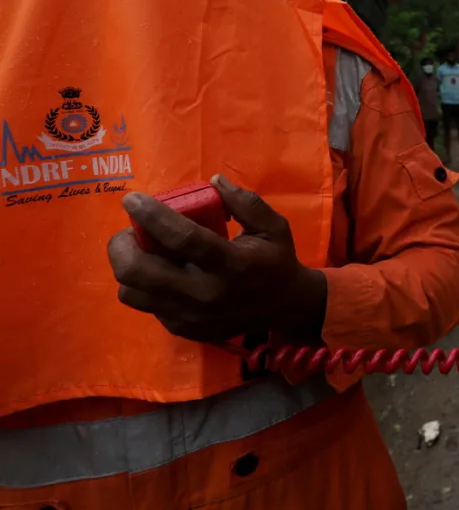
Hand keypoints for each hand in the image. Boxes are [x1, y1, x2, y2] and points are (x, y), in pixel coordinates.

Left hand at [107, 175, 326, 343]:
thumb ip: (244, 202)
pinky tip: (161, 272)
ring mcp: (190, 316)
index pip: (182, 239)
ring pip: (131, 291)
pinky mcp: (182, 328)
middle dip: (122, 244)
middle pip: (139, 271)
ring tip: (140, 251)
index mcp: (232, 264)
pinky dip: (145, 285)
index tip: (132, 199)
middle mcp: (206, 294)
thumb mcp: (273, 225)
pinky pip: (146, 305)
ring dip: (127, 266)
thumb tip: (213, 181)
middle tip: (130, 230)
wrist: (284, 307)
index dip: (152, 216)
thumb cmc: (276, 260)